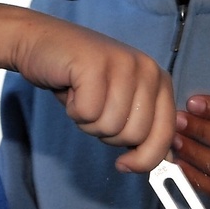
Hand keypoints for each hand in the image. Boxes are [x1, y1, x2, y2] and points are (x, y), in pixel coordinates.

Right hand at [11, 15, 176, 173]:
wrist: (42, 44)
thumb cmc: (82, 79)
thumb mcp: (122, 105)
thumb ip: (146, 129)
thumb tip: (167, 161)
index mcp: (160, 81)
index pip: (166, 133)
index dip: (145, 158)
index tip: (125, 164)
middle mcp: (148, 70)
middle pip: (135, 135)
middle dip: (108, 134)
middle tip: (95, 109)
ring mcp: (123, 64)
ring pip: (110, 126)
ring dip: (88, 122)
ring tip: (83, 97)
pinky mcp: (95, 64)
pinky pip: (88, 113)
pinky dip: (73, 110)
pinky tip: (72, 89)